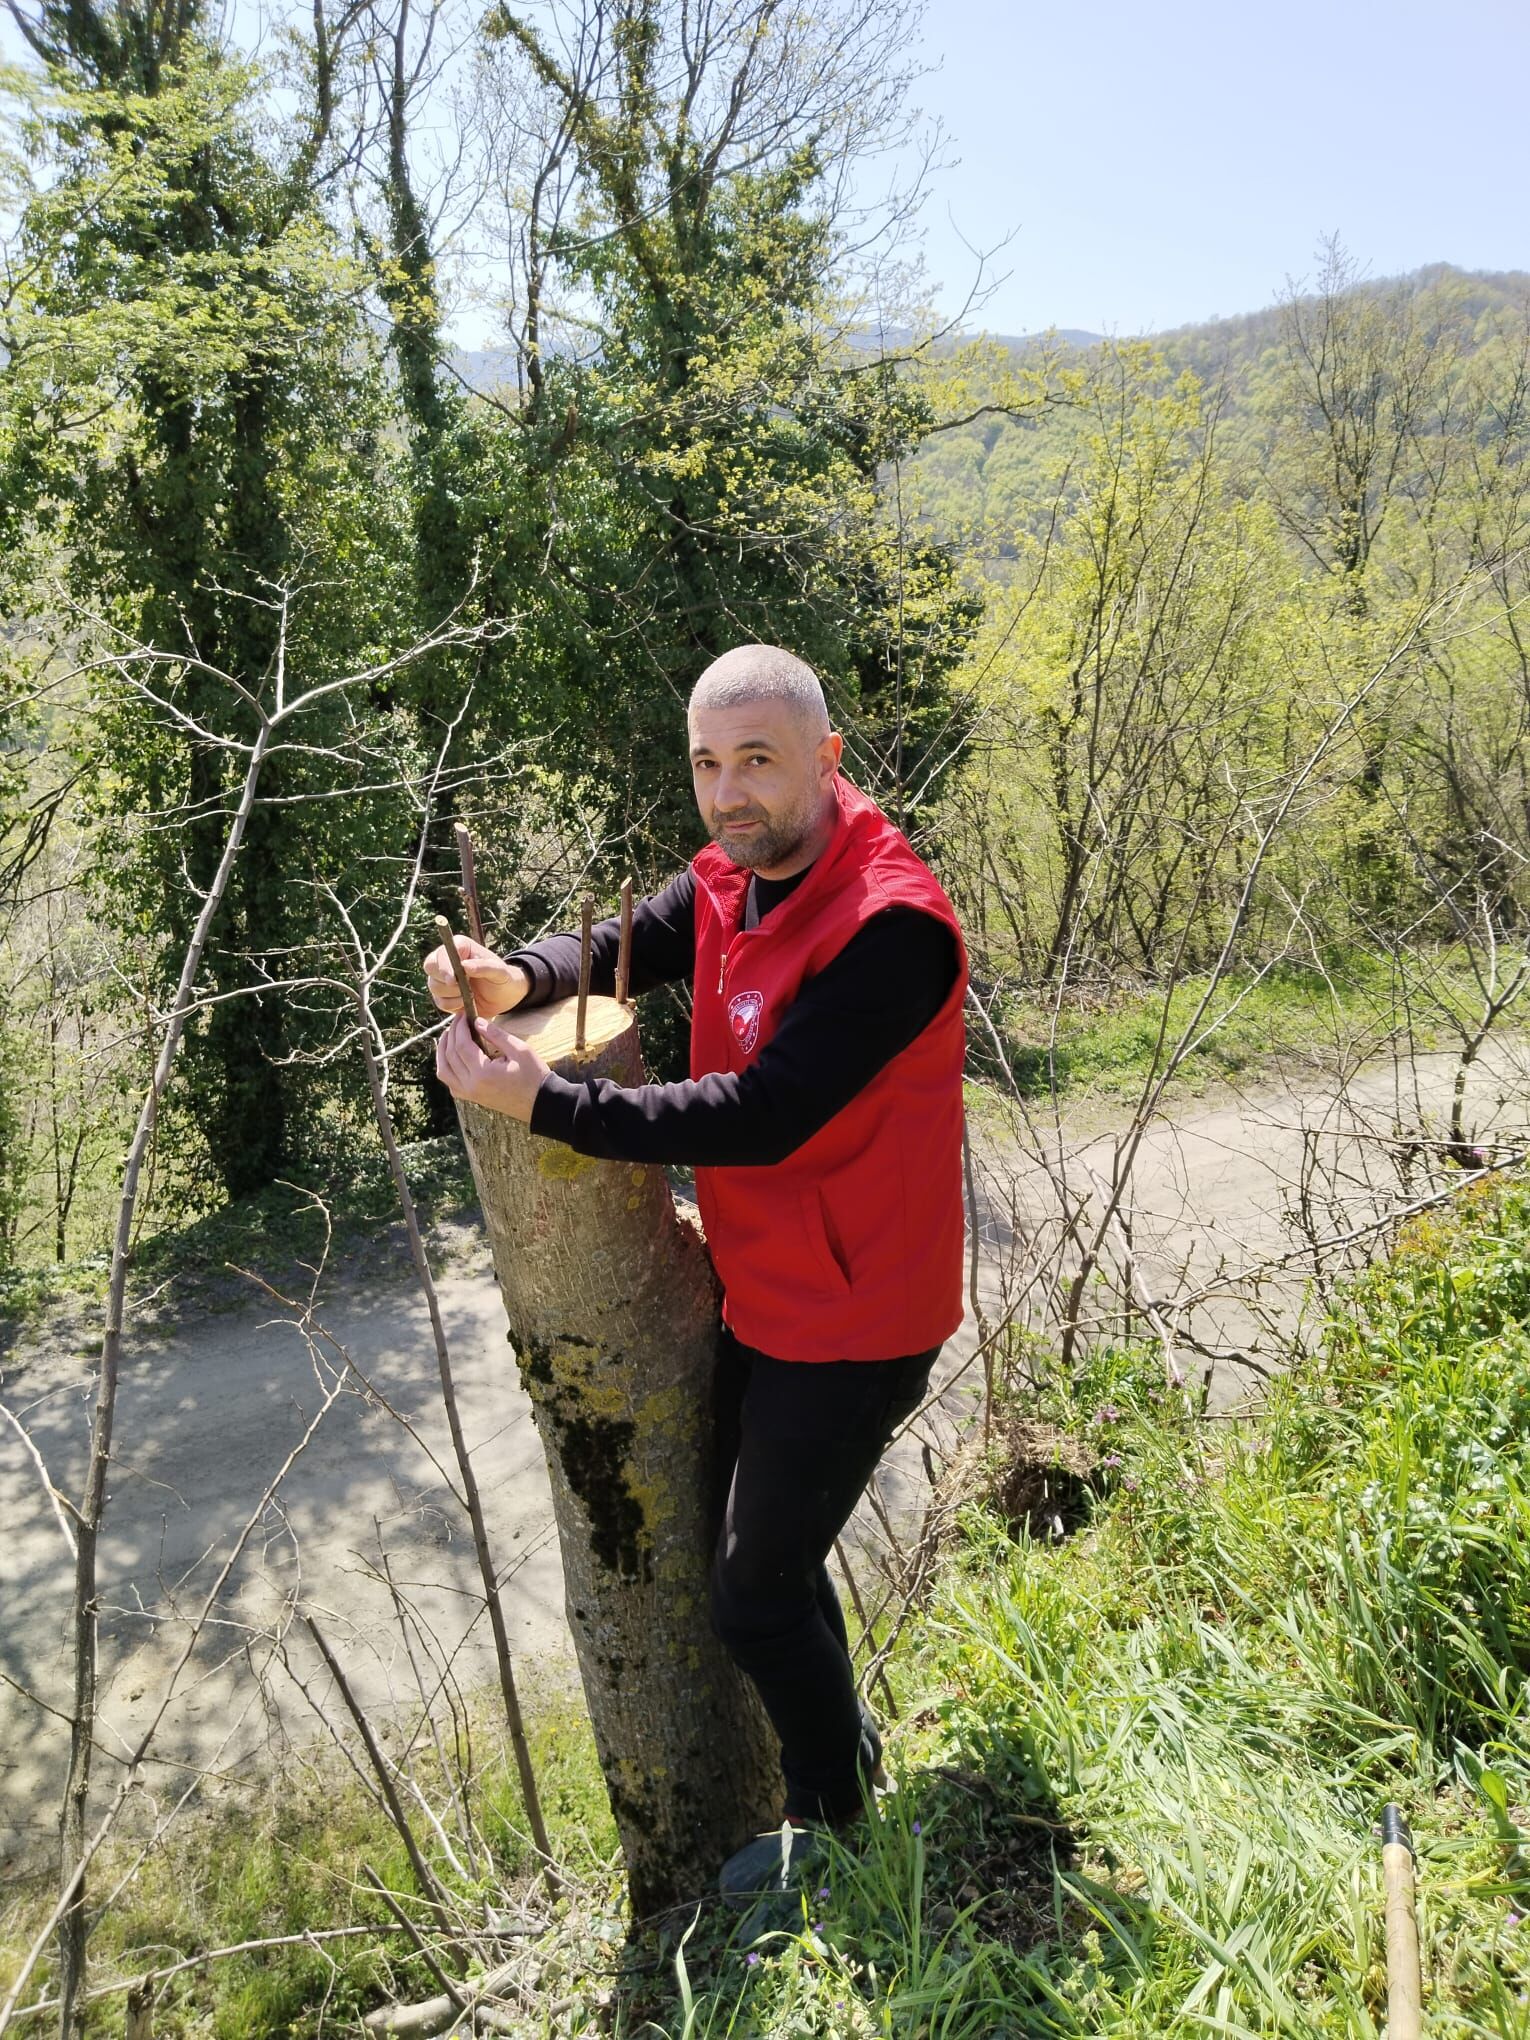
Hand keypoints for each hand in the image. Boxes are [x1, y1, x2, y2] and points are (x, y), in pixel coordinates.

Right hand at [423, 935, 528, 1019]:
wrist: (504, 997)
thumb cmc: (503, 978)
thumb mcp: (500, 971)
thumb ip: (485, 967)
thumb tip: (465, 966)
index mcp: (460, 947)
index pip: (441, 953)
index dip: (444, 966)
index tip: (453, 980)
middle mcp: (447, 959)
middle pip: (430, 967)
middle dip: (446, 981)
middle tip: (462, 988)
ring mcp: (442, 977)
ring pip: (433, 986)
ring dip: (451, 994)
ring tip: (470, 995)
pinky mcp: (443, 995)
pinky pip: (439, 1002)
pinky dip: (452, 1005)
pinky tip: (465, 1003)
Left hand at [435, 1014, 549, 1122]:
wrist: (540, 1102)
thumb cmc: (534, 1076)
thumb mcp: (520, 1050)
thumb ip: (496, 1035)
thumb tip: (476, 1021)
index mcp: (483, 1073)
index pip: (462, 1045)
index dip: (459, 1027)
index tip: (462, 1014)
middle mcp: (471, 1085)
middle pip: (450, 1055)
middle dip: (451, 1034)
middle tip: (457, 1020)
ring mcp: (469, 1093)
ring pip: (443, 1070)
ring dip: (442, 1051)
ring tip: (448, 1035)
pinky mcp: (471, 1097)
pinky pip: (450, 1082)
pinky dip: (446, 1067)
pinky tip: (451, 1056)